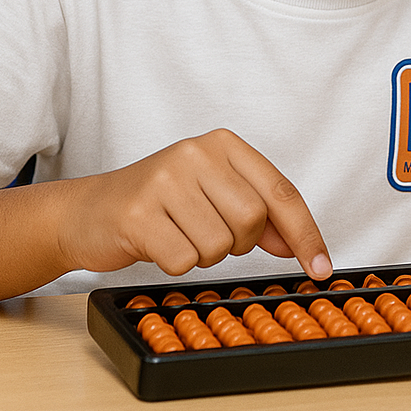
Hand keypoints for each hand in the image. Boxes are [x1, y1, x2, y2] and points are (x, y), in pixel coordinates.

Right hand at [55, 128, 331, 280]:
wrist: (89, 210)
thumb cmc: (159, 204)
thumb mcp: (212, 195)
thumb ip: (258, 213)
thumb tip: (298, 244)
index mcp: (222, 144)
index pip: (280, 192)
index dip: (305, 233)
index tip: (321, 266)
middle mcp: (196, 153)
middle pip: (252, 221)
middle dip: (237, 244)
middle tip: (207, 234)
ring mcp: (166, 180)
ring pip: (219, 245)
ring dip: (203, 254)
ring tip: (177, 233)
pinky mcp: (139, 212)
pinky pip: (184, 261)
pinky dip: (175, 264)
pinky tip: (158, 243)